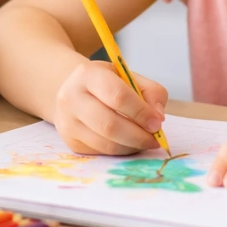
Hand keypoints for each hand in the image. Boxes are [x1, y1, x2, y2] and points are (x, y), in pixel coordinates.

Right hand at [53, 61, 167, 154]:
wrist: (75, 91)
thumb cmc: (107, 83)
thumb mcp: (128, 76)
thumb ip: (151, 91)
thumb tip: (158, 117)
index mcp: (88, 74)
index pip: (117, 95)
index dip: (141, 112)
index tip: (157, 122)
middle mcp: (71, 97)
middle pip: (109, 124)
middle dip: (138, 135)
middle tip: (155, 138)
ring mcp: (68, 122)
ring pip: (106, 144)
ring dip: (132, 146)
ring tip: (145, 141)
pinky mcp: (71, 141)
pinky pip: (102, 152)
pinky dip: (122, 151)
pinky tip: (129, 143)